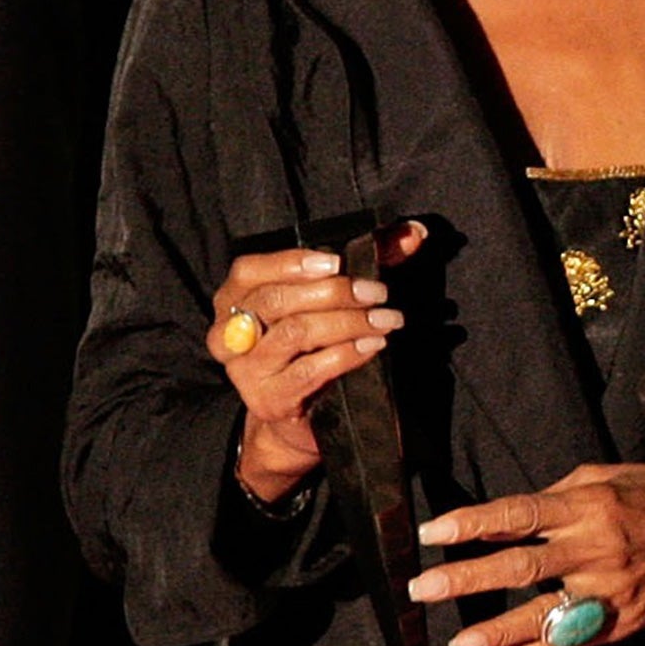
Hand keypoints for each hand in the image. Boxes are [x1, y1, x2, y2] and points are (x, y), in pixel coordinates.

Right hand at [205, 221, 426, 503]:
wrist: (303, 411)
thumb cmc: (315, 340)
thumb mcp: (335, 295)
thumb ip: (373, 257)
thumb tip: (414, 234)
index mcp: (234, 299)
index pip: (249, 271)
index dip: (291, 263)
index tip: (337, 262)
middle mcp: (229, 334)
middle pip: (276, 301)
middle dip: (334, 292)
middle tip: (378, 293)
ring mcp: (246, 370)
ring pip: (295, 333)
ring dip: (348, 323)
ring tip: (386, 320)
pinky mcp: (268, 400)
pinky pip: (308, 371)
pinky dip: (346, 355)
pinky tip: (373, 346)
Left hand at [409, 463, 644, 645]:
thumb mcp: (610, 475)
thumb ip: (560, 494)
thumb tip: (513, 515)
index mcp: (587, 504)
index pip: (518, 513)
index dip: (472, 523)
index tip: (432, 533)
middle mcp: (594, 547)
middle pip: (519, 564)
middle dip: (467, 577)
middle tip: (423, 588)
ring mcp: (608, 589)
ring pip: (542, 613)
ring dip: (494, 631)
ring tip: (457, 644)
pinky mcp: (622, 621)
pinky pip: (571, 641)